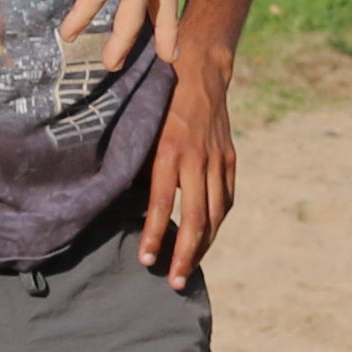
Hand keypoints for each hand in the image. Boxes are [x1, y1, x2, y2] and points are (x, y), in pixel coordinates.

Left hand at [136, 71, 239, 291]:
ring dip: (203, 246)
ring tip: (188, 270)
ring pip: (215, 214)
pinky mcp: (229, 159)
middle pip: (196, 218)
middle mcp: (197, 158)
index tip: (146, 261)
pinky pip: (226, 200)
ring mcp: (218, 160)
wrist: (199, 68)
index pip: (162, 203)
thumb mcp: (141, 126)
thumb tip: (122, 200)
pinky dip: (217, 223)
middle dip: (184, 254)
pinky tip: (206, 239)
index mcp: (169, 150)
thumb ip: (137, 163)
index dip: (154, 235)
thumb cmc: (158, 98)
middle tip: (173, 282)